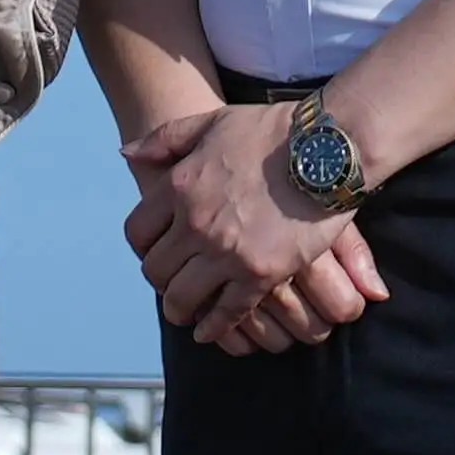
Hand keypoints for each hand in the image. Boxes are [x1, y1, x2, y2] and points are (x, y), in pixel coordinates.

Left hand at [122, 95, 389, 355]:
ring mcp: (226, 252)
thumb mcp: (212, 122)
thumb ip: (166, 139)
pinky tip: (210, 332)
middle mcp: (195, 224)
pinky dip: (214, 327)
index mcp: (179, 187)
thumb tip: (127, 155)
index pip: (138, 233)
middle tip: (172, 284)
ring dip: (180, 309)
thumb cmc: (272, 132)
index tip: (155, 252)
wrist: (328, 148)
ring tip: (187, 313)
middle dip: (161, 280)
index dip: (143, 247)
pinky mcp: (260, 274)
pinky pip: (226, 313)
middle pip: (156, 270)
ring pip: (183, 298)